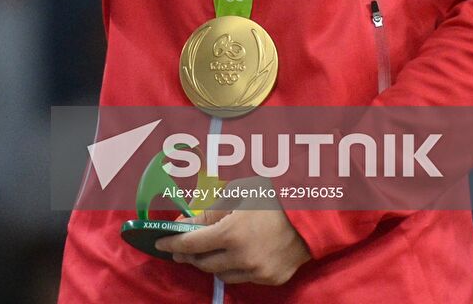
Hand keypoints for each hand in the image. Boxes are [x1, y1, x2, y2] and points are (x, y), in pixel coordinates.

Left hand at [154, 204, 310, 285]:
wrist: (312, 210)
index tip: (160, 241)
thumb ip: (209, 210)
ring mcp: (257, 271)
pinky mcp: (271, 279)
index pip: (191, 244)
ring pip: (221, 274)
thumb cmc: (274, 194)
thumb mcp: (239, 193)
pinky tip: (235, 255)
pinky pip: (243, 277)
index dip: (173, 243)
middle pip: (204, 263)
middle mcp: (242, 257)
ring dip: (211, 262)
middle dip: (189, 255)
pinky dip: (235, 267)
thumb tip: (185, 224)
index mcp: (232, 232)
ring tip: (209, 250)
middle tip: (182, 247)